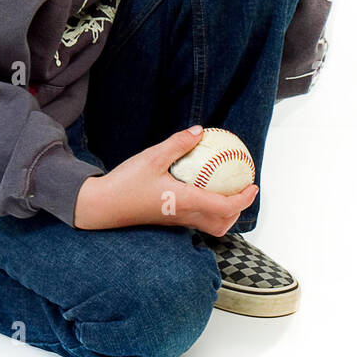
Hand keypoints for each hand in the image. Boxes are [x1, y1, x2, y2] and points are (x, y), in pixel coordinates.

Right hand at [73, 126, 258, 235]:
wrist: (102, 206)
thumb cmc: (126, 183)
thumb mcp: (152, 157)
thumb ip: (177, 144)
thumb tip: (199, 130)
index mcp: (185, 202)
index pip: (224, 207)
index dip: (244, 199)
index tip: (253, 186)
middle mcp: (184, 215)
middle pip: (222, 223)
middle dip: (238, 211)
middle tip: (242, 190)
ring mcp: (176, 221)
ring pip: (210, 226)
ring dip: (223, 214)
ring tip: (225, 192)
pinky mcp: (168, 220)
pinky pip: (196, 220)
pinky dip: (207, 210)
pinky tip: (200, 190)